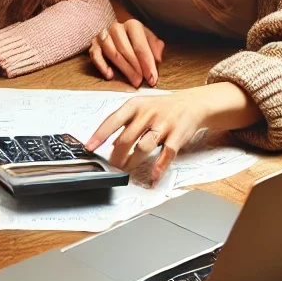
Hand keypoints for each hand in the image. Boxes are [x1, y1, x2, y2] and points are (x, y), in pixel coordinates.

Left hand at [85, 84, 261, 183]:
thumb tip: (110, 144)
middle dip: (116, 155)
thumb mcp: (140, 108)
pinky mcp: (178, 136)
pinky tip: (153, 177)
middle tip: (111, 165)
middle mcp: (148, 113)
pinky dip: (159, 167)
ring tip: (125, 169)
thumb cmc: (160, 107)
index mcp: (135, 105)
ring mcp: (164, 125)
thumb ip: (125, 124)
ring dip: (132, 161)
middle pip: (127, 138)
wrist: (191, 104)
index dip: (100, 135)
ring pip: (144, 147)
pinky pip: (167, 154)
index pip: (112, 121)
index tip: (90, 147)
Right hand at [89, 19, 164, 87]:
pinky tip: (110, 75)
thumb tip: (158, 59)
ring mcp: (103, 35)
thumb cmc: (136, 39)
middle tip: (141, 81)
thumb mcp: (148, 39)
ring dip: (123, 68)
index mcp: (132, 25)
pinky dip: (102, 66)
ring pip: (112, 52)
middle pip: (125, 49)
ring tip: (132, 80)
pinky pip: (95, 55)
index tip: (152, 78)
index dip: (147, 63)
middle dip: (135, 68)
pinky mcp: (93, 44)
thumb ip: (155, 47)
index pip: (140, 46)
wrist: (117, 33)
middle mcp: (116, 28)